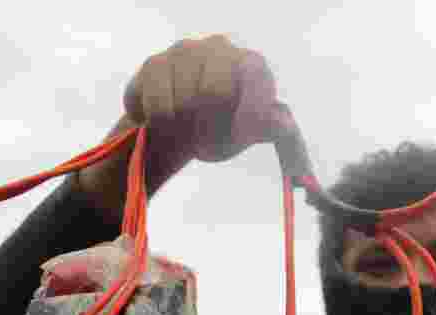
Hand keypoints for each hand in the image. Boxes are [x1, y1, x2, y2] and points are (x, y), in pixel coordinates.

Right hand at [123, 35, 289, 162]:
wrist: (181, 128)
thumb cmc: (225, 128)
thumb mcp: (252, 133)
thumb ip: (271, 129)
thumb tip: (281, 125)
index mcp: (252, 64)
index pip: (254, 80)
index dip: (246, 115)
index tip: (239, 138)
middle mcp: (220, 48)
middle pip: (214, 92)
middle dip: (211, 128)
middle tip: (208, 144)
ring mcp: (186, 51)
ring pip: (184, 101)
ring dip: (186, 130)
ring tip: (189, 131)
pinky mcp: (154, 64)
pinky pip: (158, 105)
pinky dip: (162, 125)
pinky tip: (166, 122)